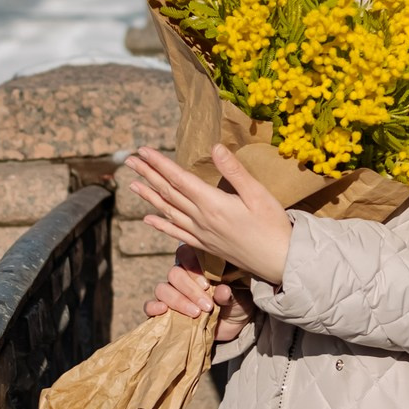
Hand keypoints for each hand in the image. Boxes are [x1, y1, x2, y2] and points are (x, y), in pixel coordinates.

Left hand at [124, 143, 292, 285]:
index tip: (143, 150)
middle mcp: (201, 219)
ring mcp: (201, 234)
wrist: (278, 262)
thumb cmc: (273, 226)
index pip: (179, 179)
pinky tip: (148, 219)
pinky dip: (160, 225)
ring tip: (132, 184)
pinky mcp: (205, 245)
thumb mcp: (258, 194)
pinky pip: (176, 233)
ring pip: (168, 211)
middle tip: (129, 160)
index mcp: (212, 204)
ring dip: (149, 196)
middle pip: (168, 193)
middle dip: (148, 174)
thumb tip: (215, 147)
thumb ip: (235, 171)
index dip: (159, 163)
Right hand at [145, 244, 254, 343]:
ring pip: (163, 289)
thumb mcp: (238, 298)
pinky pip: (150, 305)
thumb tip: (222, 291)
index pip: (185, 253)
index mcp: (199, 265)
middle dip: (190, 290)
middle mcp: (183, 276)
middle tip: (207, 304)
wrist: (233, 327)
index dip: (192, 264)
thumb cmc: (236, 304)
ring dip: (178, 301)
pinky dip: (153, 307)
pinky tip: (163, 311)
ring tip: (196, 313)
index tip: (207, 283)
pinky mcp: (165, 311)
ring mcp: (172, 293)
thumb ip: (228, 293)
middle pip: (175, 274)